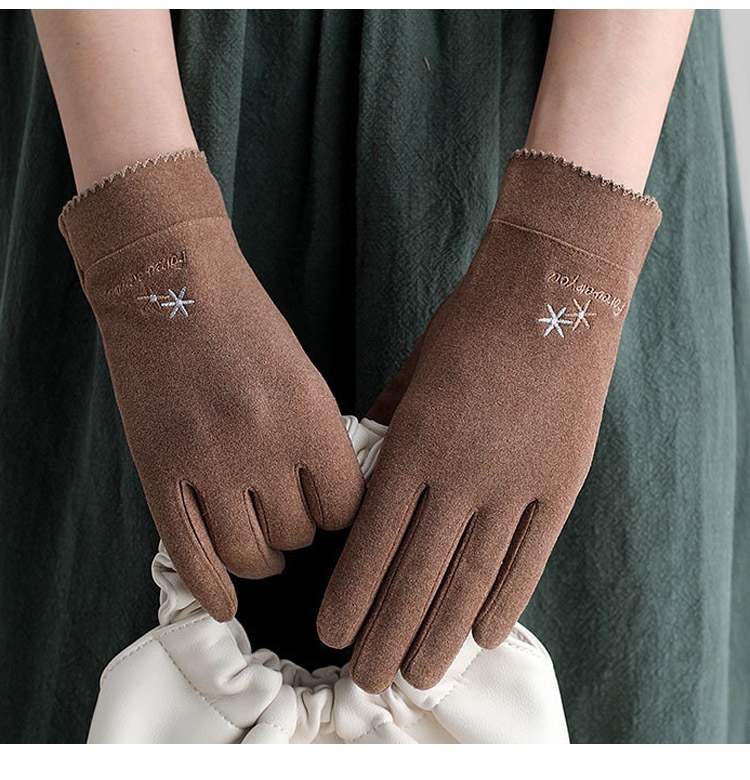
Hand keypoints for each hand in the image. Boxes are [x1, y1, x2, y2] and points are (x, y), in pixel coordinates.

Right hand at [59, 150, 364, 621]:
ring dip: (264, 560)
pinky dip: (212, 587)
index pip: (346, 507)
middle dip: (301, 534)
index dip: (341, 517)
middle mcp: (265, 446)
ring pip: (251, 553)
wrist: (170, 284)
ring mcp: (208, 463)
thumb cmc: (245, 323)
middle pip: (300, 533)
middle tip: (291, 522)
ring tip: (264, 553)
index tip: (330, 512)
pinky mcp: (160, 472)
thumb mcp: (302, 373)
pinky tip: (224, 603)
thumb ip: (316, 438)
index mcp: (311, 417)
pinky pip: (191, 553)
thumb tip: (330, 503)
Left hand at [318, 148, 661, 692]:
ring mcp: (515, 482)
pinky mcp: (560, 482)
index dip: (351, 592)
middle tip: (364, 679)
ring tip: (416, 674)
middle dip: (385, 632)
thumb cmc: (468, 327)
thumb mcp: (412, 373)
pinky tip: (484, 634)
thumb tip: (367, 467)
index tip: (329, 632)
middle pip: (417, 573)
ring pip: (472, 576)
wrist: (548, 293)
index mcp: (414, 443)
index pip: (374, 539)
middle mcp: (460, 473)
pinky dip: (507, 598)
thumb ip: (387, 427)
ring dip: (440, 632)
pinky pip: (530, 554)